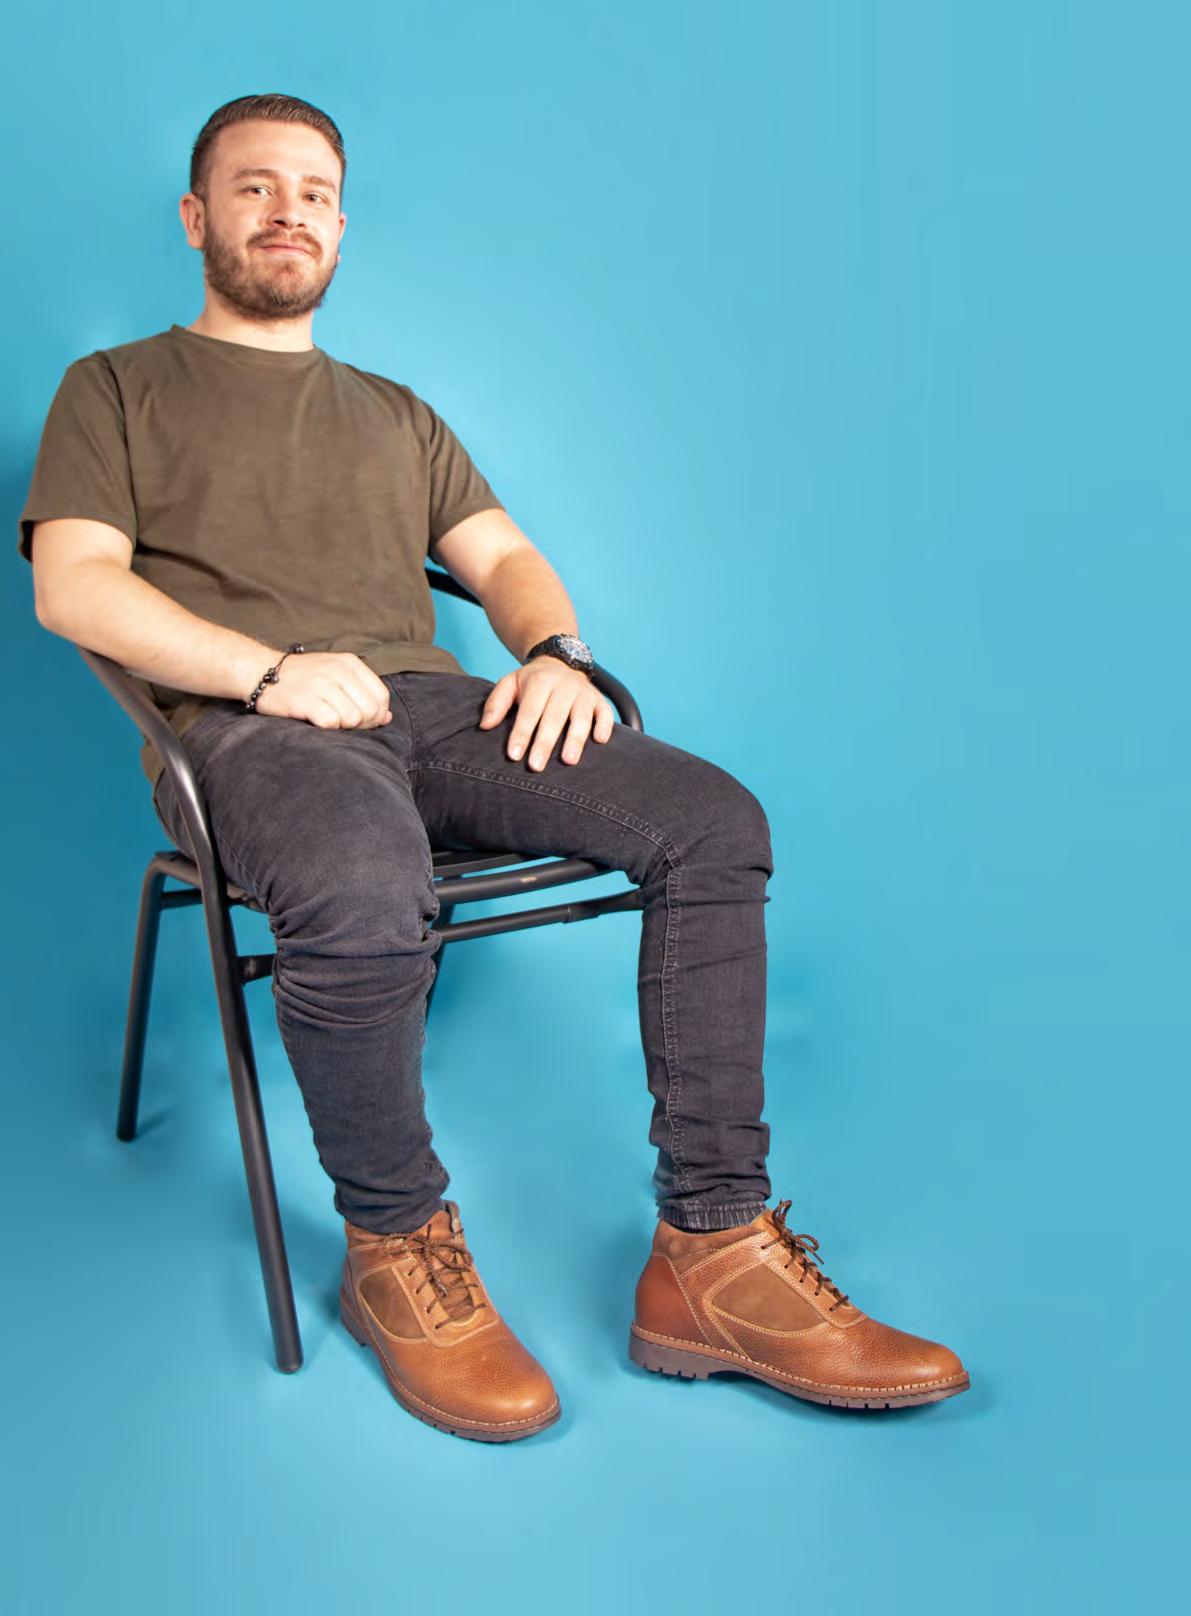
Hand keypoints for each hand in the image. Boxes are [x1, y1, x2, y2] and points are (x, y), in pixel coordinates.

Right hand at [252, 650, 392, 728]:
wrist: (259, 671)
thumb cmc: (302, 678)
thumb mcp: (335, 676)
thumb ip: (363, 693)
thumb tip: (387, 718)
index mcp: (349, 663)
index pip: (381, 695)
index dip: (377, 714)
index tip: (364, 721)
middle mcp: (337, 671)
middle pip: (370, 710)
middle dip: (362, 724)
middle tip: (344, 724)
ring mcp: (320, 684)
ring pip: (352, 719)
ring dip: (343, 727)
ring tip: (328, 720)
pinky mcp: (304, 700)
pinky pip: (331, 723)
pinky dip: (327, 728)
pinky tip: (316, 721)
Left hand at [478, 656, 615, 768]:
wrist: (560, 662)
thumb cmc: (531, 682)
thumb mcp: (509, 684)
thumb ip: (496, 704)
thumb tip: (485, 726)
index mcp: (539, 682)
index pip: (529, 711)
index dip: (521, 733)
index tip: (514, 755)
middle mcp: (563, 686)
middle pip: (554, 717)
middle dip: (545, 742)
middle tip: (536, 766)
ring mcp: (583, 693)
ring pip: (581, 717)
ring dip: (576, 739)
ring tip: (568, 761)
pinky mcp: (599, 699)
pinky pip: (605, 713)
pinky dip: (605, 726)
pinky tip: (599, 741)